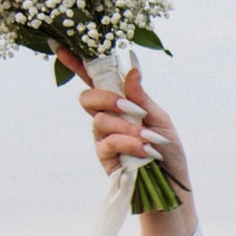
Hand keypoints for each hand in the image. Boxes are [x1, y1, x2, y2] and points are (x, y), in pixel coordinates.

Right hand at [68, 59, 192, 235]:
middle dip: (107, 99)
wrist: (174, 191)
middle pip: (88, 99)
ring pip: (99, 121)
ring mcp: (104, 141)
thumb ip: (143, 99)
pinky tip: (146, 151)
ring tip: (149, 140)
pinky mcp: (105, 160)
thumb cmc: (170, 155)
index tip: (60, 44)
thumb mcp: (161, 121)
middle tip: (131, 109)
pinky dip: (128, 143)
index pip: (95, 81)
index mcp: (122, 106)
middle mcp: (108, 121)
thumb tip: (132, 69)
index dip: (77, 64)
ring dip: (127, 128)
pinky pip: (106, 143)